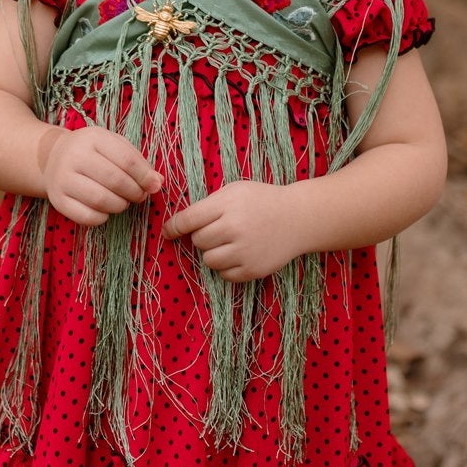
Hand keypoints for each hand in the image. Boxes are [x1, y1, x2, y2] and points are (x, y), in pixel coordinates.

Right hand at [39, 123, 161, 225]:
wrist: (52, 158)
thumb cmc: (91, 151)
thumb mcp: (113, 145)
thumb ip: (137, 161)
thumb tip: (157, 183)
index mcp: (92, 138)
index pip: (127, 160)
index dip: (145, 176)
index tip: (154, 186)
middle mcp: (74, 156)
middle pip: (115, 181)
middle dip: (134, 192)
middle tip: (139, 196)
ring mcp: (63, 179)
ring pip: (101, 200)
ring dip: (120, 205)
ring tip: (123, 202)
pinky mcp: (58, 200)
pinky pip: (86, 216)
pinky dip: (102, 217)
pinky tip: (105, 210)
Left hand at [164, 180, 300, 280]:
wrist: (298, 218)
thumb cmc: (262, 200)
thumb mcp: (235, 191)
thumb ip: (209, 205)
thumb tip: (178, 225)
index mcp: (228, 206)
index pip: (188, 220)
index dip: (174, 227)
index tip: (168, 232)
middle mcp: (234, 229)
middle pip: (198, 241)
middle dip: (203, 236)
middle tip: (220, 229)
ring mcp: (244, 252)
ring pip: (208, 260)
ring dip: (213, 253)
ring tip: (229, 243)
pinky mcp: (252, 270)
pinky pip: (224, 275)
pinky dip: (227, 267)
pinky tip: (240, 254)